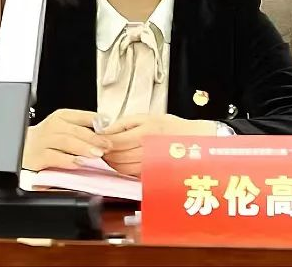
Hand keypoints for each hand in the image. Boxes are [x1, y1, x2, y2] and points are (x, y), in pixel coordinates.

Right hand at [22, 109, 113, 171]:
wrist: (23, 147)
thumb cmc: (49, 138)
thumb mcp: (66, 127)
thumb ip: (84, 127)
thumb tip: (106, 127)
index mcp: (62, 116)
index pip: (82, 116)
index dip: (98, 123)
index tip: (110, 131)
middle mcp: (52, 127)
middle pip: (75, 130)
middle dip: (93, 138)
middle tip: (107, 145)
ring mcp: (44, 141)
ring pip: (66, 142)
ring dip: (83, 148)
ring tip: (97, 154)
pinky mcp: (39, 157)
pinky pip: (55, 157)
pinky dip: (68, 160)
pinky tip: (79, 163)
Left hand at [99, 114, 215, 176]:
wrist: (193, 141)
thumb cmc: (170, 127)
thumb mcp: (145, 117)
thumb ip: (122, 124)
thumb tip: (103, 131)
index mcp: (144, 133)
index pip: (113, 143)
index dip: (101, 143)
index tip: (98, 141)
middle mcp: (146, 150)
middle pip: (115, 157)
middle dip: (105, 154)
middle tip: (102, 148)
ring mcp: (149, 165)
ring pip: (121, 169)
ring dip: (113, 163)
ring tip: (112, 155)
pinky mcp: (152, 174)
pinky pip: (131, 175)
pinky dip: (123, 170)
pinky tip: (124, 162)